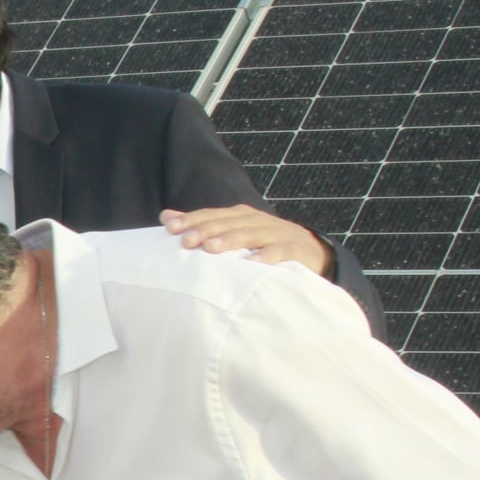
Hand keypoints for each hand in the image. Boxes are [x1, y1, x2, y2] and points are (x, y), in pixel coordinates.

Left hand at [161, 206, 334, 277]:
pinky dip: (266, 256)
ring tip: (212, 249)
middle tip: (186, 241)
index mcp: (240, 216)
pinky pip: (279, 251)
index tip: (170, 228)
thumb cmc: (263, 244)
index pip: (212, 215)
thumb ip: (202, 225)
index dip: (192, 219)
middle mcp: (256, 220)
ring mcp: (276, 233)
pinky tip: (252, 264)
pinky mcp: (294, 249)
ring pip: (251, 234)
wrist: (313, 251)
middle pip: (228, 222)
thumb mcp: (234, 232)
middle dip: (206, 230)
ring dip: (231, 240)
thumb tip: (166, 217)